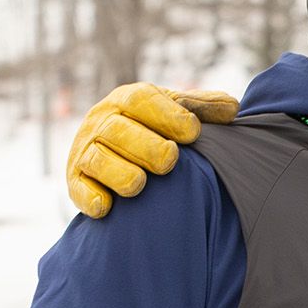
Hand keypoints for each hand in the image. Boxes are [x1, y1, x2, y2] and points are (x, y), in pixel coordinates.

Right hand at [66, 82, 240, 217]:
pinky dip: (90, 198)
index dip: (167, 114)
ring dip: (118, 172)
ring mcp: (86, 152)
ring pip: (96, 159)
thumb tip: (232, 110)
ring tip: (140, 184)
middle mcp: (102, 122)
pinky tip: (107, 207)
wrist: (113, 152)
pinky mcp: (75, 181)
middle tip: (170, 159)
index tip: (193, 132)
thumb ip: (202, 109)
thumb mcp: (176, 113)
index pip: (142, 100)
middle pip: (117, 130)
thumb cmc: (154, 129)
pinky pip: (78, 189)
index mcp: (128, 100)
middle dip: (144, 145)